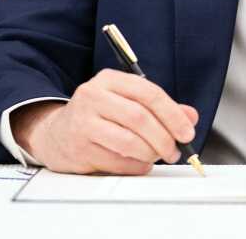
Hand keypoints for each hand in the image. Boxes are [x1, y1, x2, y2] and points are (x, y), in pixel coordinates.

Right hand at [11, 69, 198, 174]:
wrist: (55, 133)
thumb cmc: (97, 115)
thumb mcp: (126, 101)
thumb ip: (159, 107)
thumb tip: (190, 116)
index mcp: (109, 79)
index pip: (149, 93)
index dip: (173, 114)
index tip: (187, 131)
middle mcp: (93, 96)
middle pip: (140, 118)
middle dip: (164, 138)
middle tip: (175, 151)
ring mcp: (83, 122)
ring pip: (128, 141)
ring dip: (150, 153)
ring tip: (157, 156)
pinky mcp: (79, 148)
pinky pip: (117, 161)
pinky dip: (135, 166)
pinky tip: (139, 163)